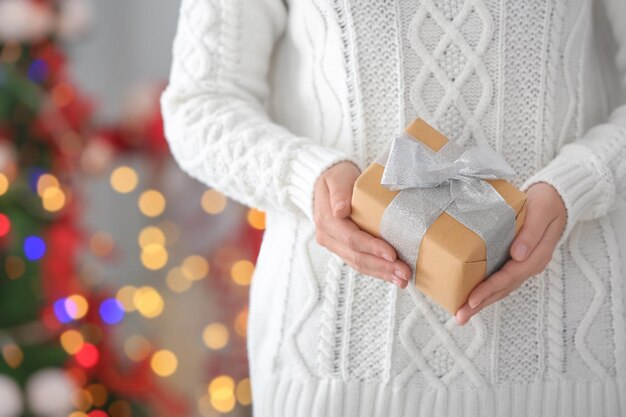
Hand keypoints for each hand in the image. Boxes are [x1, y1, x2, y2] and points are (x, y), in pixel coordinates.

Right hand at [313, 161, 411, 287]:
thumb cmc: (337, 178)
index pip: (352, 239)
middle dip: (382, 267)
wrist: (329, 183)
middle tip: (404, 273)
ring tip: (403, 279)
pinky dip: (378, 271)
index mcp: (327, 221)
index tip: (392, 254)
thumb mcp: (337, 178)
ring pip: (359, 264)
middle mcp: (329, 237)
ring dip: (382, 274)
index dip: (372, 248)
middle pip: (357, 257)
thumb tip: (340, 210)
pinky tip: (393, 276)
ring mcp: (336, 246)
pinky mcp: (344, 249)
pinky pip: (361, 263)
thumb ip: (339, 193)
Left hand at [455, 182, 566, 324]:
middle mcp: (529, 264)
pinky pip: (500, 280)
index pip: (509, 276)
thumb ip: (531, 232)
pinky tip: (472, 297)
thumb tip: (518, 255)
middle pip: (503, 288)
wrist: (556, 199)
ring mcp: (523, 265)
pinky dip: (486, 290)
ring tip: (462, 314)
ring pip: (501, 288)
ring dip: (482, 302)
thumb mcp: (541, 211)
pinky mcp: (515, 261)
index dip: (490, 288)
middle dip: (481, 303)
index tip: (472, 299)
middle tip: (460, 316)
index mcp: (536, 255)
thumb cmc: (546, 203)